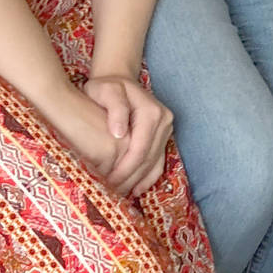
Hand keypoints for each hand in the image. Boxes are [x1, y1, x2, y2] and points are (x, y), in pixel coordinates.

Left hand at [81, 74, 175, 196]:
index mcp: (152, 112)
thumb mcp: (105, 91)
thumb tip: (119, 132)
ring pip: (154, 162)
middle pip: (148, 158)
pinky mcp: (164, 135)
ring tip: (120, 194)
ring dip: (138, 180)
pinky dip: (148, 177)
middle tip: (111, 193)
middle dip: (130, 178)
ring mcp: (167, 129)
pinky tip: (136, 189)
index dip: (125, 169)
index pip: (140, 149)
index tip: (107, 182)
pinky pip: (159, 160)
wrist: (118, 79)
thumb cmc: (106, 86)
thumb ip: (114, 108)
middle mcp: (164, 121)